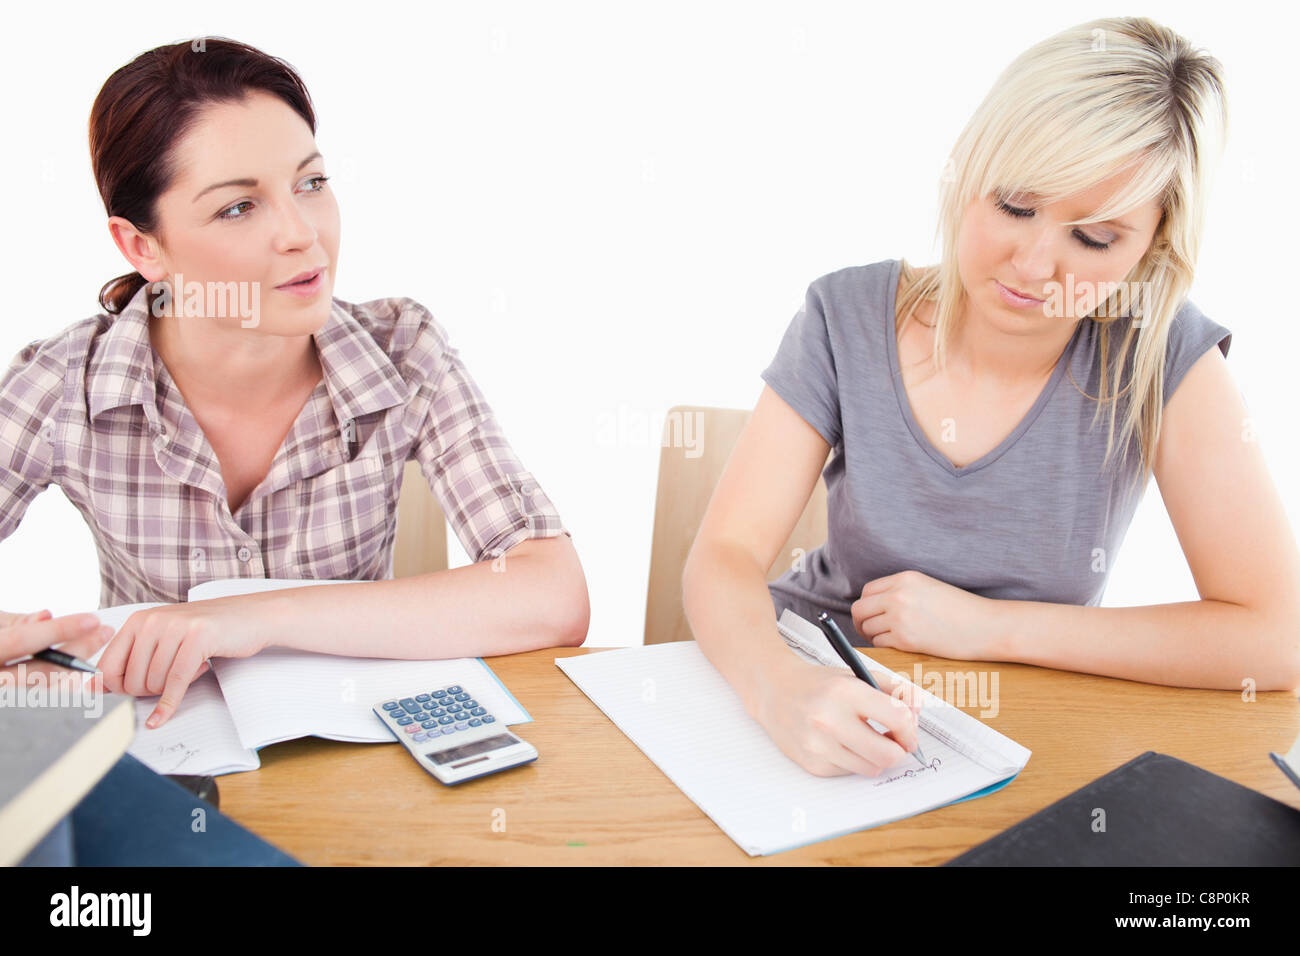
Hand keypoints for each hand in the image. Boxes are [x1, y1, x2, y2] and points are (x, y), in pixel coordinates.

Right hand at [0, 609, 115, 692]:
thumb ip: (15, 622)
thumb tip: (46, 616)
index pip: (22, 641)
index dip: (59, 630)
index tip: (92, 620)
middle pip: (40, 671)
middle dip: (78, 651)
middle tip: (105, 632)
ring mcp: (1, 690)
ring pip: (41, 683)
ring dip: (74, 664)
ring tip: (96, 641)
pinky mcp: (9, 694)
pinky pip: (37, 685)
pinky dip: (59, 673)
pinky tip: (78, 660)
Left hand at [98, 594, 277, 727]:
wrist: (250, 617)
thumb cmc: (206, 631)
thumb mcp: (164, 637)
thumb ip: (131, 657)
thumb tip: (94, 687)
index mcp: (139, 620)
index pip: (108, 666)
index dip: (115, 689)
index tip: (127, 695)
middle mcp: (153, 621)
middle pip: (131, 679)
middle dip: (145, 693)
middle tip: (165, 684)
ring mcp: (175, 628)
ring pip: (153, 682)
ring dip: (166, 692)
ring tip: (184, 675)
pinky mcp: (198, 639)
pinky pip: (175, 682)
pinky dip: (168, 705)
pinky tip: (162, 717)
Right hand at [752, 654, 922, 776]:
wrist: (774, 692)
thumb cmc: (820, 684)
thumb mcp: (857, 674)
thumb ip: (893, 690)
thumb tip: (918, 712)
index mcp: (845, 692)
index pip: (897, 719)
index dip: (911, 730)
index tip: (909, 732)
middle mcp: (829, 719)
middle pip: (888, 754)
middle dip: (900, 751)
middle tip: (897, 744)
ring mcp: (818, 744)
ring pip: (871, 768)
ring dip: (877, 758)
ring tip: (869, 741)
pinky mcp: (812, 763)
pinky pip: (849, 772)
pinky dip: (854, 761)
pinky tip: (843, 744)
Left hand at [852, 570, 999, 658]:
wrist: (985, 626)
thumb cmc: (961, 609)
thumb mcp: (928, 587)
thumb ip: (900, 591)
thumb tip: (872, 605)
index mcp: (905, 578)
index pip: (867, 591)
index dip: (866, 605)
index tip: (871, 614)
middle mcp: (898, 595)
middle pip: (860, 609)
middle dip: (861, 622)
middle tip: (869, 630)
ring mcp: (900, 618)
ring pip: (867, 628)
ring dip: (874, 635)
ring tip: (891, 637)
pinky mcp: (905, 640)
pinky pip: (879, 644)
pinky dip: (884, 646)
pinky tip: (899, 644)